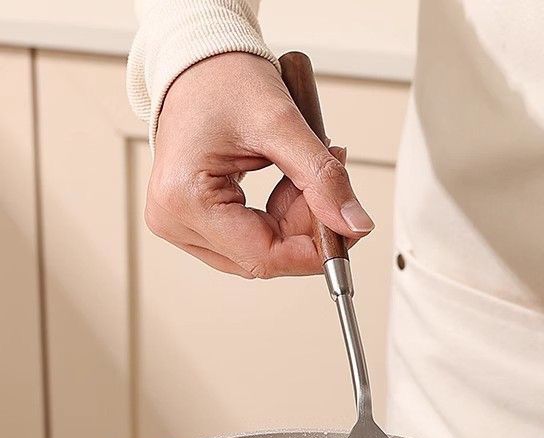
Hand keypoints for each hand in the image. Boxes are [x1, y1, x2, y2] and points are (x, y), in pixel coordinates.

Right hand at [146, 52, 373, 278]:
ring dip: (294, 224)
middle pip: (263, 258)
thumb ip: (322, 179)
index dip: (314, 251)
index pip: (264, 257)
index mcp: (185, 199)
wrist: (198, 59)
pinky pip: (250, 239)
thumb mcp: (283, 124)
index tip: (348, 231)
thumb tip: (355, 226)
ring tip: (304, 175)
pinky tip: (288, 185)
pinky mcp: (192, 221)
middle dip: (305, 230)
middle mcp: (174, 220)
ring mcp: (180, 223)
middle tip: (329, 186)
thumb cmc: (223, 79)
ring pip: (260, 252)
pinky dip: (279, 219)